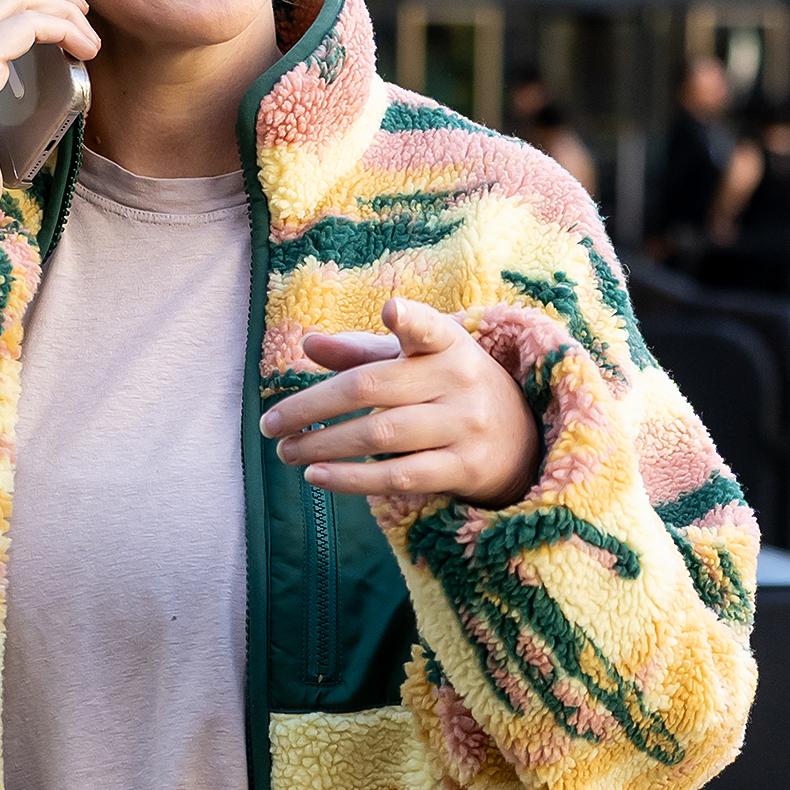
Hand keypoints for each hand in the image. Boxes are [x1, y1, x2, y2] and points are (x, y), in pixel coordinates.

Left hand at [258, 296, 540, 508]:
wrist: (520, 439)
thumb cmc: (446, 389)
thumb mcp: (414, 361)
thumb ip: (361, 352)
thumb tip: (310, 343)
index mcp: (448, 344)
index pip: (430, 328)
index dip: (411, 320)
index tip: (391, 311)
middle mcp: (460, 380)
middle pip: (373, 389)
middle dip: (313, 407)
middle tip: (269, 425)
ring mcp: (466, 426)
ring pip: (381, 436)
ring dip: (324, 446)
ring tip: (286, 452)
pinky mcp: (465, 468)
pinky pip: (399, 476)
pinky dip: (352, 479)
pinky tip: (317, 476)